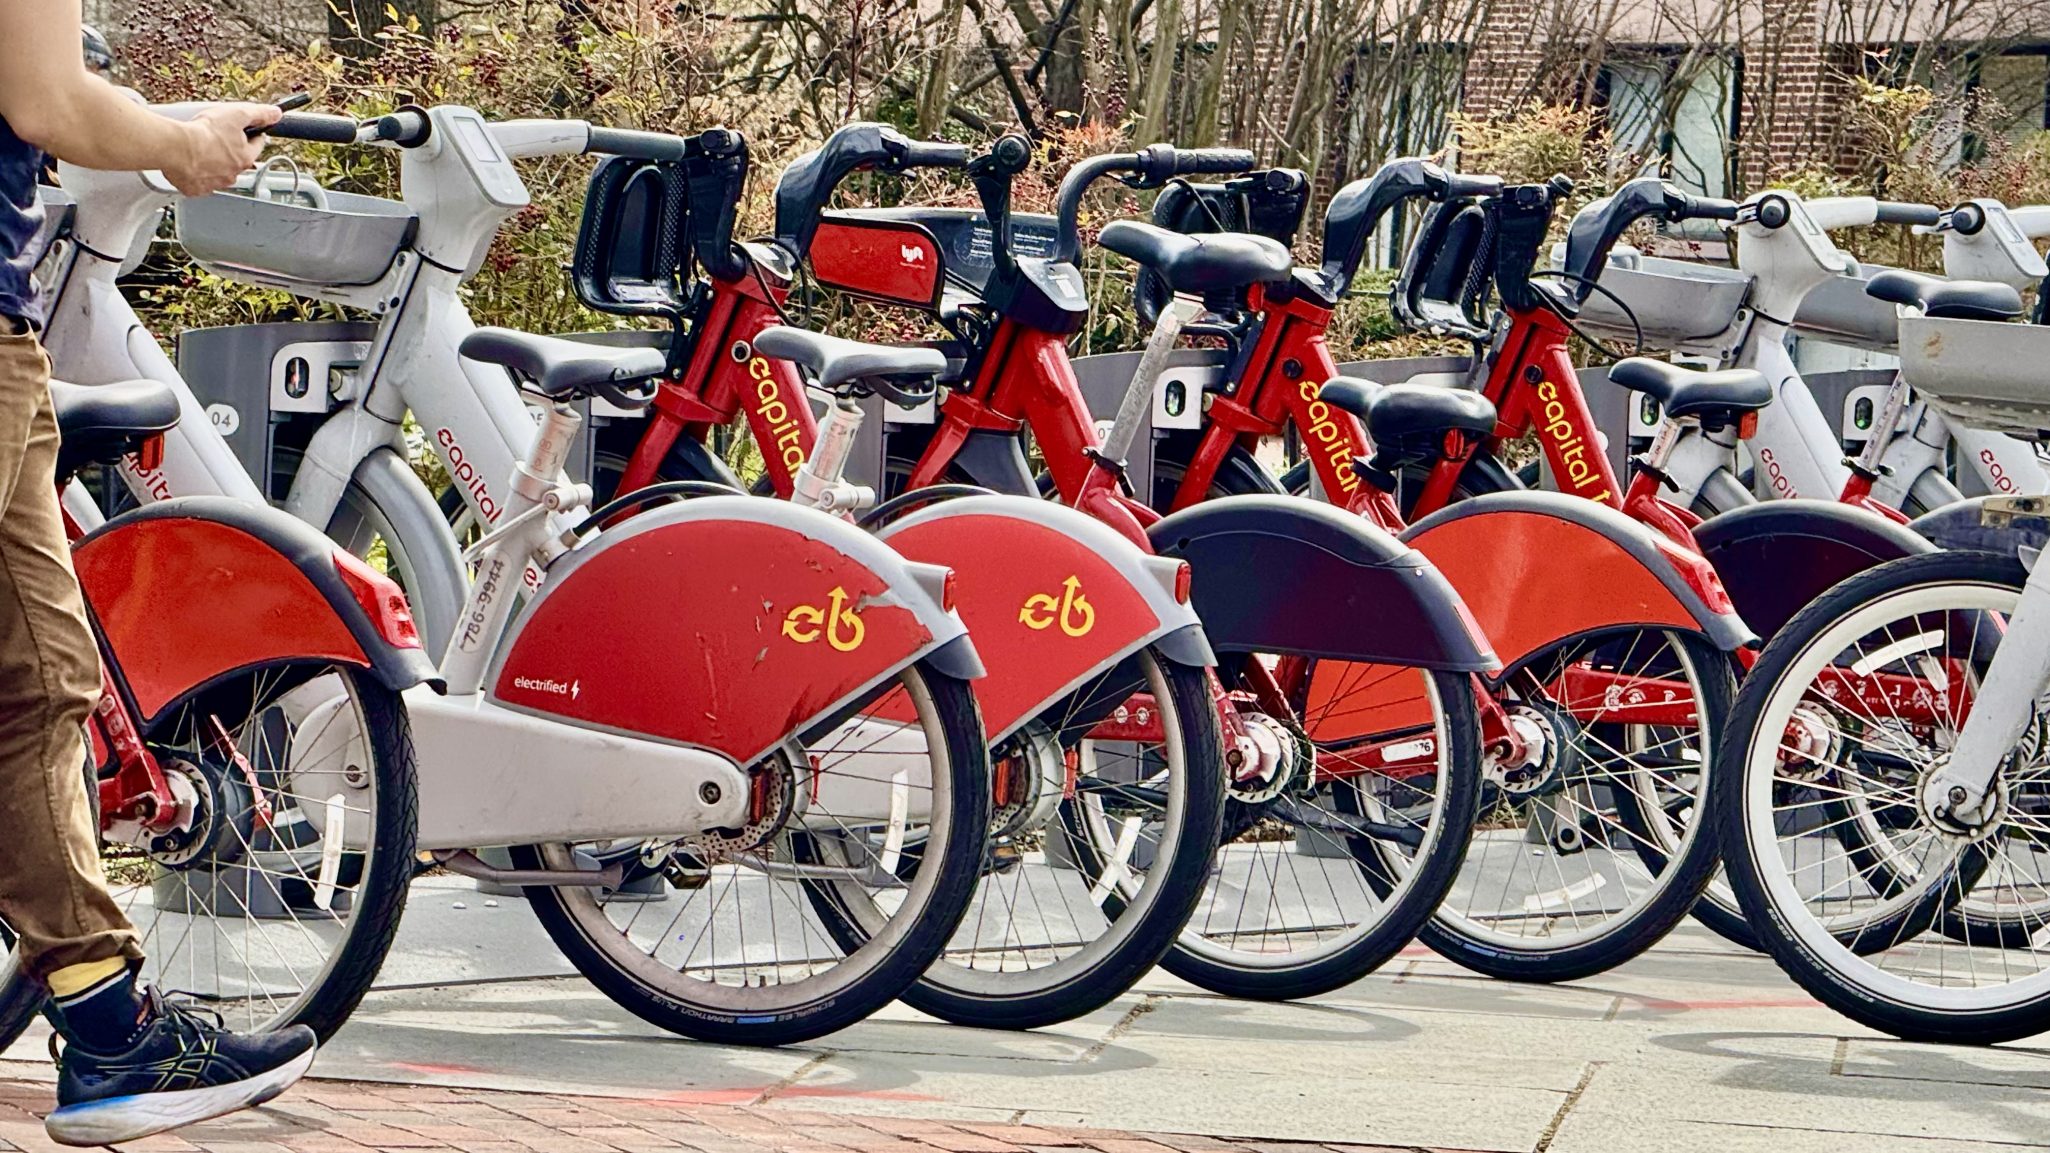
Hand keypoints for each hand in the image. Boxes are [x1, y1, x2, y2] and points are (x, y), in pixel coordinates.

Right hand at [160, 102, 280, 195]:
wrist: (174, 148)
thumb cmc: (203, 134)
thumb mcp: (237, 114)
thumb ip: (259, 114)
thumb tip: (275, 114)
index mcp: (245, 158)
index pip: (256, 145)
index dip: (251, 133)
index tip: (246, 129)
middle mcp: (232, 174)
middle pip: (237, 160)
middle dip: (230, 148)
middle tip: (216, 136)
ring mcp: (214, 183)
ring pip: (219, 171)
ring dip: (214, 161)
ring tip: (200, 148)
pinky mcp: (196, 188)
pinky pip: (199, 180)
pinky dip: (196, 172)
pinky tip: (189, 161)